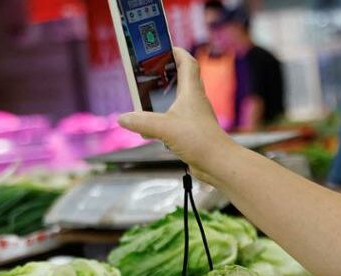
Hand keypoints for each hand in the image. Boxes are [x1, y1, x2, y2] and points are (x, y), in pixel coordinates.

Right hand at [118, 48, 238, 179]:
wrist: (217, 163)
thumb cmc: (199, 140)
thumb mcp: (165, 128)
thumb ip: (142, 122)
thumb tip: (123, 118)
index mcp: (191, 91)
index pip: (188, 63)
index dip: (177, 52)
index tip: (163, 48)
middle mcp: (194, 101)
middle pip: (181, 79)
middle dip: (165, 74)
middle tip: (148, 73)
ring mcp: (194, 116)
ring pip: (177, 100)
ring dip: (162, 98)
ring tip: (145, 99)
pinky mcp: (192, 131)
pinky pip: (175, 119)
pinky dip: (162, 119)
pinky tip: (149, 129)